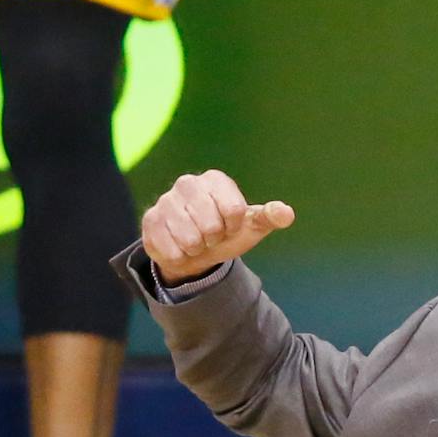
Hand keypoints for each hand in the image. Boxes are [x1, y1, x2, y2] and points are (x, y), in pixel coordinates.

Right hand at [140, 170, 295, 283]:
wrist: (193, 251)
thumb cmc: (225, 233)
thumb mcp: (250, 226)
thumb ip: (269, 217)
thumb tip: (287, 214)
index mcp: (216, 180)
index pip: (234, 211)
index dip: (234, 226)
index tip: (230, 225)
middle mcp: (188, 183)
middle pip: (211, 226)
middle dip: (214, 239)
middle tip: (210, 235)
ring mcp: (166, 201)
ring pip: (190, 240)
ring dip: (197, 249)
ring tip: (195, 241)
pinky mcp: (150, 220)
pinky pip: (172, 250)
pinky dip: (180, 257)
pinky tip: (179, 247)